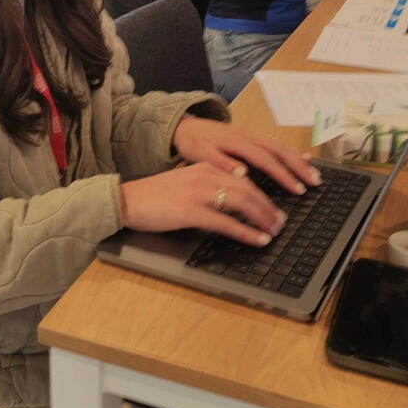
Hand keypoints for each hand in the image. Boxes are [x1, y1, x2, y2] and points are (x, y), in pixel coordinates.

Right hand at [121, 163, 286, 246]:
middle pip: (249, 190)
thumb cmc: (153, 197)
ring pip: (242, 202)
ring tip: (274, 231)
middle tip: (281, 222)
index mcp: (206, 168)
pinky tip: (258, 240)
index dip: (264, 195)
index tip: (274, 208)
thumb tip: (233, 200)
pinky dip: (246, 232)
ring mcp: (198, 192)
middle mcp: (205, 176)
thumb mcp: (186, 183)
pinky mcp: (191, 211)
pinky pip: (226, 222)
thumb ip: (209, 187)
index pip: (244, 179)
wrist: (126, 200)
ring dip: (263, 218)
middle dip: (268, 207)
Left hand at [171, 116, 320, 192]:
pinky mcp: (251, 137)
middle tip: (315, 182)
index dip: (283, 175)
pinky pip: (275, 144)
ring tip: (314, 174)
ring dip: (299, 160)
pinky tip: (302, 159)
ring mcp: (251, 135)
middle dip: (299, 167)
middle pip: (280, 151)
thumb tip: (242, 173)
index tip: (297, 189)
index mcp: (237, 142)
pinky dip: (291, 152)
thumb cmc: (192, 142)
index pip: (266, 161)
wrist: (185, 125)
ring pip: (281, 147)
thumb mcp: (199, 154)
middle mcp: (248, 137)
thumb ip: (221, 163)